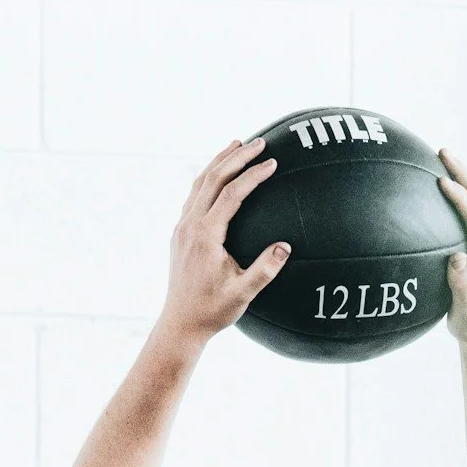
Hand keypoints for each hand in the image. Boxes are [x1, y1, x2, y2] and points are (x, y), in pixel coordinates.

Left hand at [157, 138, 289, 348]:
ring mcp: (182, 227)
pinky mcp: (180, 233)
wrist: (181, 324)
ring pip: (200, 183)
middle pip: (213, 178)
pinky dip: (208, 178)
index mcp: (205, 236)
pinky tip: (220, 175)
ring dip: (220, 161)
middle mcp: (190, 225)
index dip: (253, 175)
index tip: (272, 162)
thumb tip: (286, 247)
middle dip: (237, 157)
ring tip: (237, 145)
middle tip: (259, 142)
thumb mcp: (243, 293)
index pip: (231, 194)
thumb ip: (265, 269)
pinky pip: (194, 195)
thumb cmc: (212, 311)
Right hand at [438, 150, 466, 353]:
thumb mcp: (465, 309)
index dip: (460, 196)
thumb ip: (462, 286)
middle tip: (442, 152)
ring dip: (464, 177)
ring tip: (443, 158)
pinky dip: (461, 192)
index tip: (441, 181)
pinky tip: (442, 185)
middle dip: (463, 172)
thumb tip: (457, 259)